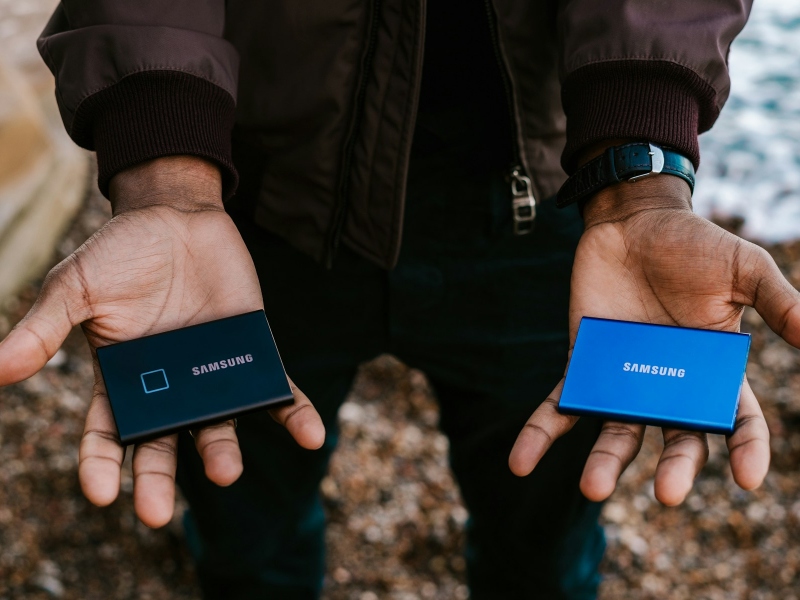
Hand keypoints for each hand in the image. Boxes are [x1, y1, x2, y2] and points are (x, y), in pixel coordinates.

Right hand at [0, 157, 324, 526]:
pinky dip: (295, 413)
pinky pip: (275, 391)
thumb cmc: (122, 252)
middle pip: (160, 444)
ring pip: (216, 424)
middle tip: (154, 514)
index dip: (101, 464)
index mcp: (121, 379)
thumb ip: (44, 329)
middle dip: (156, 480)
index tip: (101, 491)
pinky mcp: (250, 354)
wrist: (176, 216)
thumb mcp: (75, 286)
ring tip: (223, 472)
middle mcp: (167, 386)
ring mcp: (210, 374)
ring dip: (221, 451)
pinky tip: (312, 434)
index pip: (106, 434)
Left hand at [509, 175, 799, 504]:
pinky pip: (560, 405)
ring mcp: (624, 380)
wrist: (632, 220)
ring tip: (593, 488)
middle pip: (675, 438)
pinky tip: (521, 462)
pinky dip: (540, 433)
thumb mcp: (745, 268)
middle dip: (674, 467)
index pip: (735, 422)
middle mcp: (669, 385)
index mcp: (712, 372)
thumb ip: (779, 302)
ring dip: (605, 463)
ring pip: (617, 431)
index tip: (746, 478)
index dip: (745, 450)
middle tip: (667, 493)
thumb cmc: (692, 244)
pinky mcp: (583, 366)